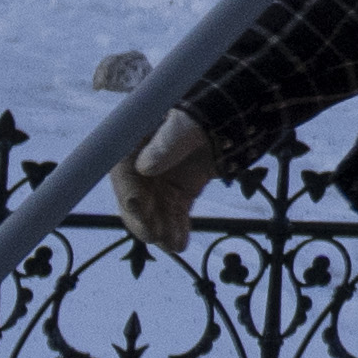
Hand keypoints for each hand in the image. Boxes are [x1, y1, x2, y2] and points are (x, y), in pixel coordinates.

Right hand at [113, 108, 227, 258]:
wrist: (235, 117)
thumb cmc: (206, 112)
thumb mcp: (188, 122)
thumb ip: (169, 140)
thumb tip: (145, 167)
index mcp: (136, 143)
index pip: (123, 170)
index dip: (126, 189)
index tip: (134, 205)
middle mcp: (143, 166)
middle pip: (135, 198)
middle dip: (142, 219)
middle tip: (153, 235)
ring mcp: (161, 182)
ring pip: (154, 212)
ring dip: (161, 230)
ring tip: (173, 245)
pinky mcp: (180, 192)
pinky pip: (175, 214)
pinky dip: (177, 229)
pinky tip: (181, 244)